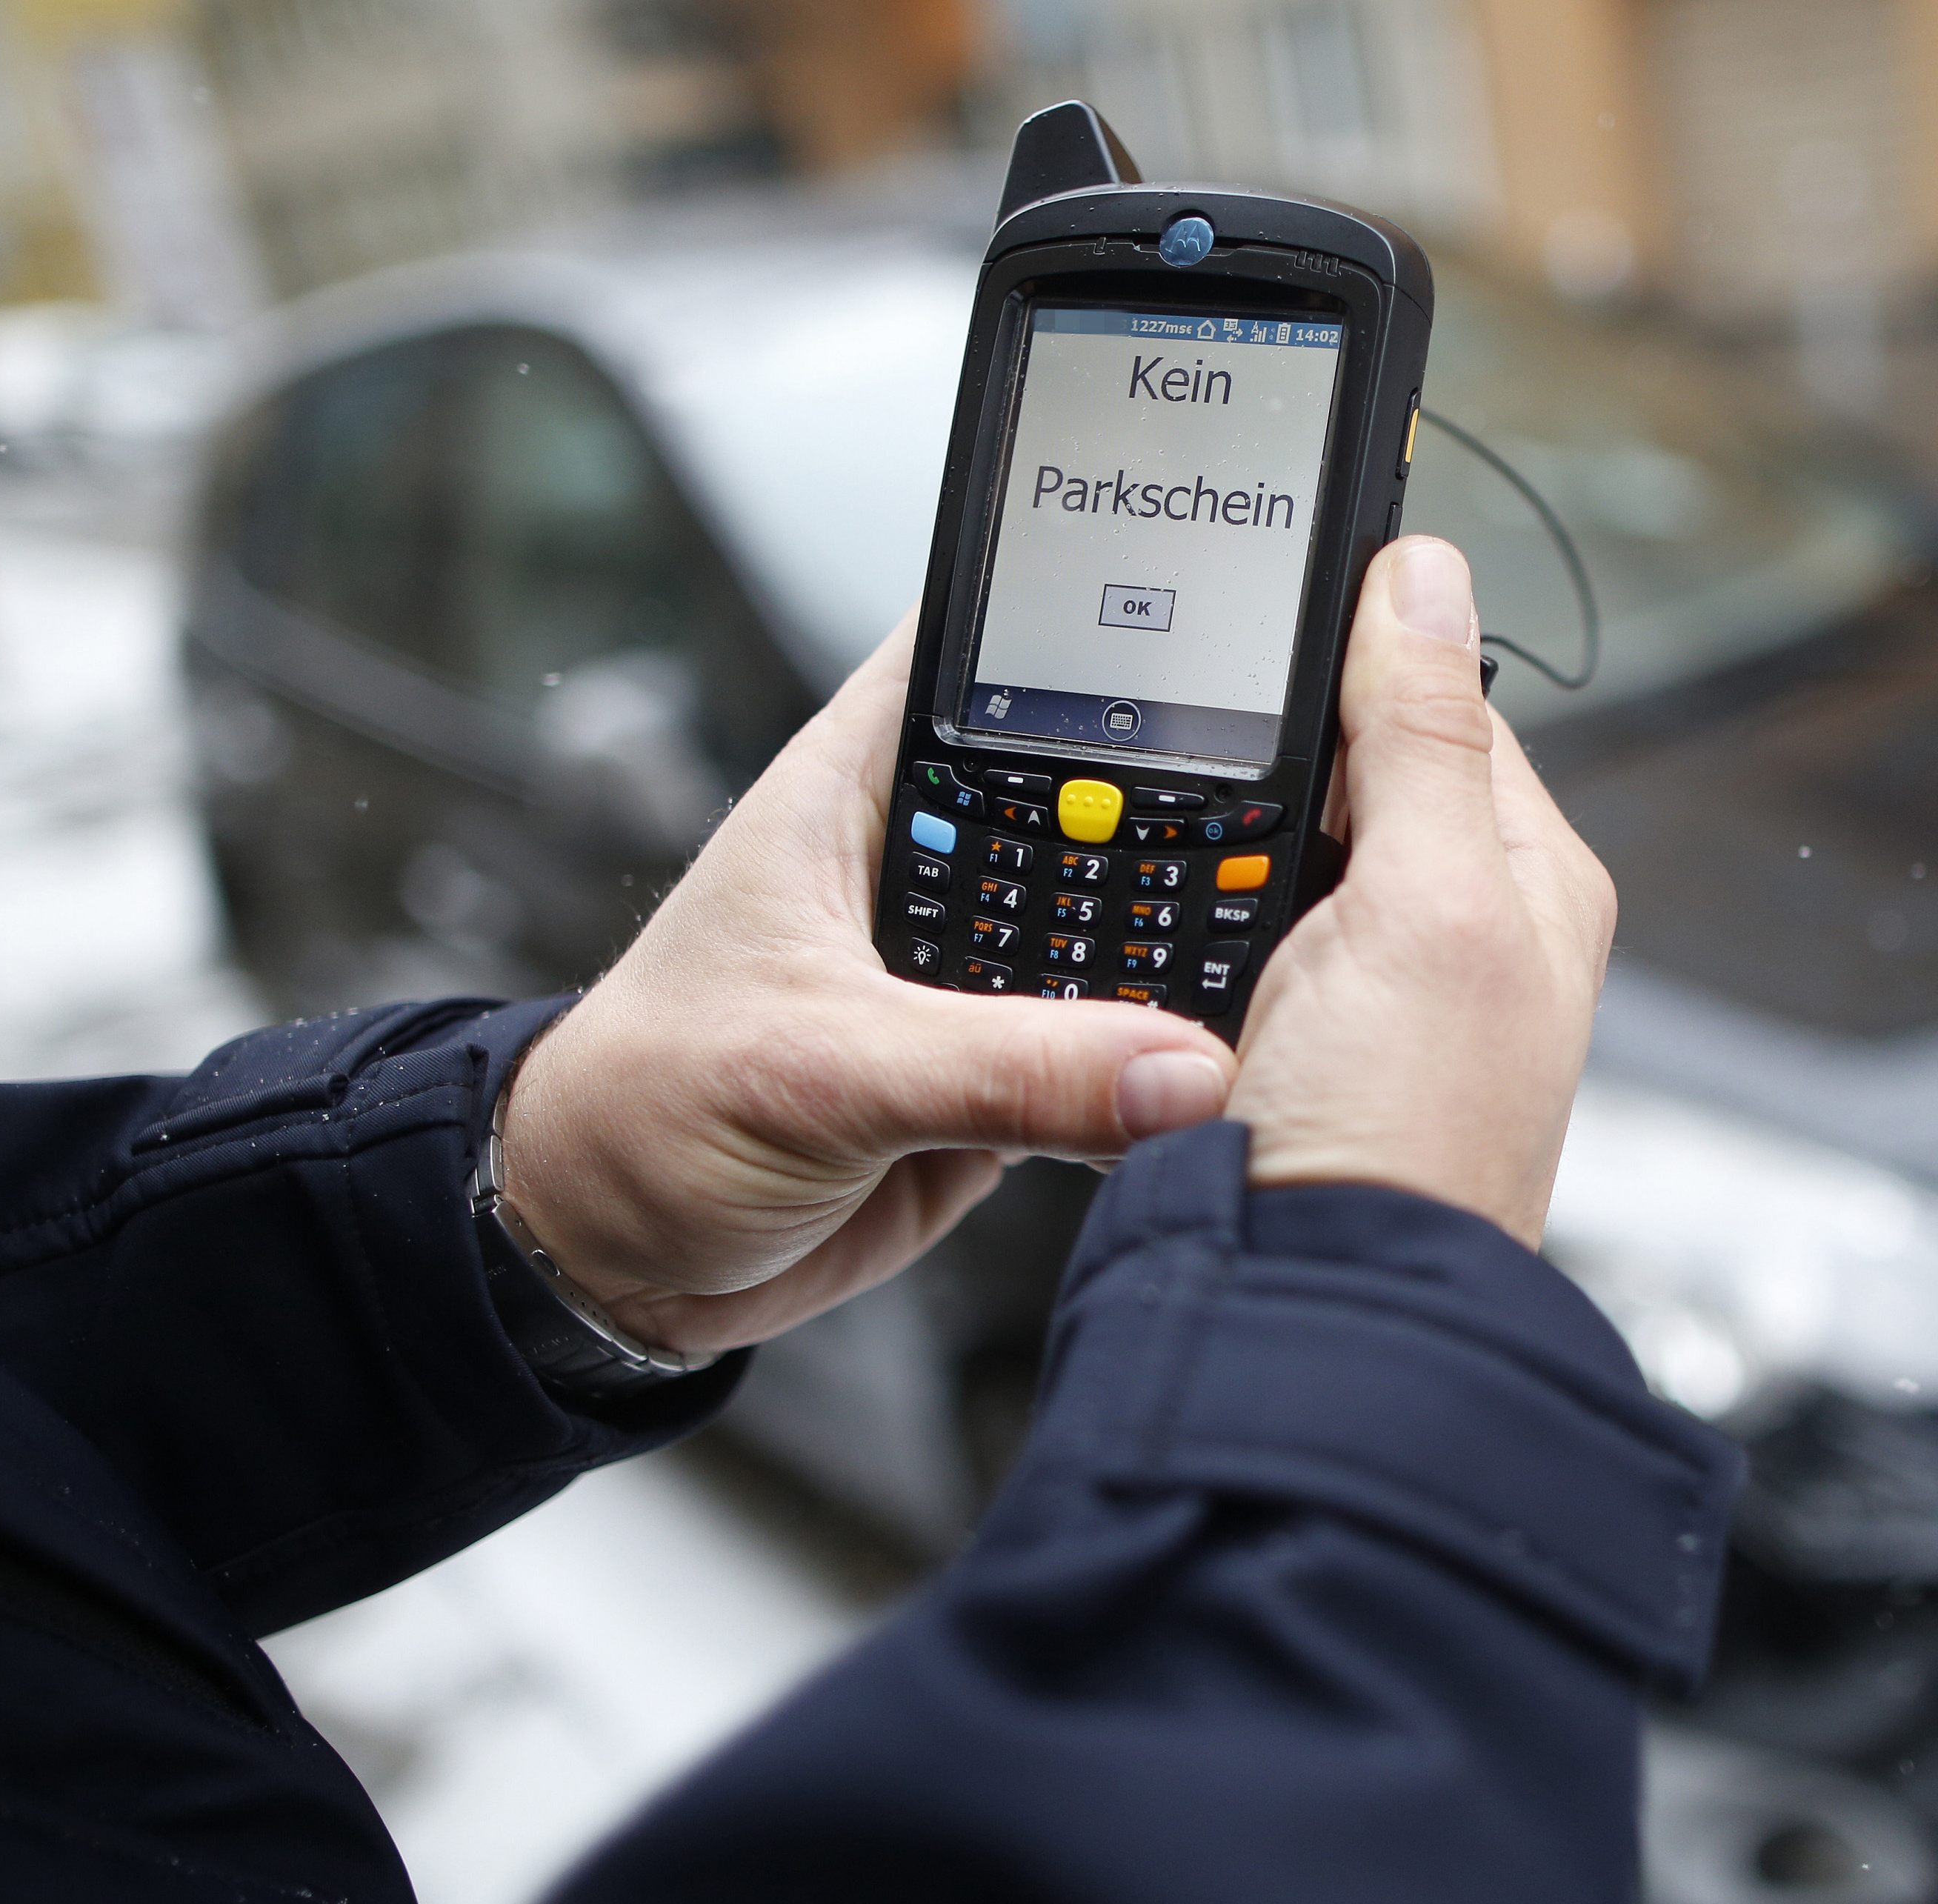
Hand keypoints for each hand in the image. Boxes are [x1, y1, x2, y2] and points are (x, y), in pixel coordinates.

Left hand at [499, 615, 1237, 1354]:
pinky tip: (1235, 1059)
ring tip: (1303, 938)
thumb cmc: (642, 1109)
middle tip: (1322, 805)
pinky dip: (1169, 1065)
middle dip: (1198, 801)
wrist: (614, 1258)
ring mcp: (973, 968)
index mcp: (863, 789)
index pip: (1001, 650)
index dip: (1107, 618)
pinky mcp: (1003, 1066)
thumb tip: (1171, 1070)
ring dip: (1188, 946)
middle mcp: (932, 861)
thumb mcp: (820, 1069)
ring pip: (1121, 921)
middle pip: (1099, 790)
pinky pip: (1118, 1049)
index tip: (1233, 611)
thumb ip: (1000, 1068)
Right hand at [1225, 538, 1614, 1245]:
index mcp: (1532, 881)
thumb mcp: (1424, 901)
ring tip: (1181, 828)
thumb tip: (1422, 576)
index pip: (1447, 701)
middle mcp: (1467, 932)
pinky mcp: (1297, 1041)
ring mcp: (1378, 992)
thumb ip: (1420, 735)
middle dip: (1281, 749)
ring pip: (1290, 848)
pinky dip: (1202, 905)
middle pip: (1359, 771)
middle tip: (1198, 732)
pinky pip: (1241, 928)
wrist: (1311, 1310)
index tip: (1265, 615)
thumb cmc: (1402, 1138)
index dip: (1359, 653)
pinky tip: (1169, 915)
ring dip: (1234, 830)